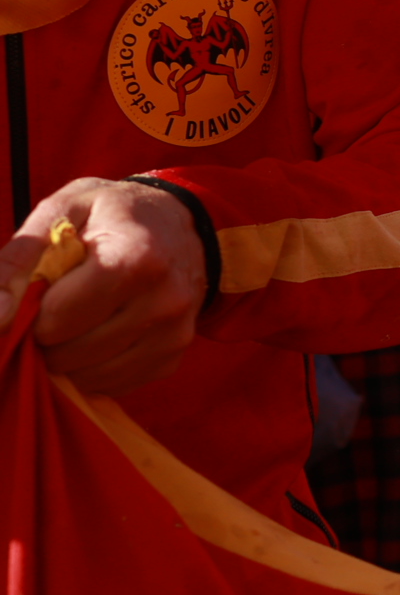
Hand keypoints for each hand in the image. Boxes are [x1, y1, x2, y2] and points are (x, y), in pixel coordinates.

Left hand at [0, 178, 204, 393]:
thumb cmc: (115, 213)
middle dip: (47, 337)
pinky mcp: (174, 357)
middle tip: (56, 308)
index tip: (42, 292)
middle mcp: (164, 300)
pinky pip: (112, 384)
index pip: (58, 318)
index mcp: (136, 258)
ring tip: (75, 321)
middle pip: (70, 353)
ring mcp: (173, 333)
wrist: (185, 223)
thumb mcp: (63, 210)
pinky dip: (93, 368)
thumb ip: (19, 257)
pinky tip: (99, 334)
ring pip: (89, 376)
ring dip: (67, 357)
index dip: (34, 311)